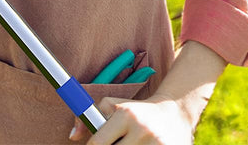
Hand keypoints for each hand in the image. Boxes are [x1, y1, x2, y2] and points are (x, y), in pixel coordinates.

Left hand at [69, 94, 193, 143]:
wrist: (175, 113)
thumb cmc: (136, 111)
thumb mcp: (112, 106)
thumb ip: (87, 117)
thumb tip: (72, 136)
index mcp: (125, 115)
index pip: (98, 143)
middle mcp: (141, 129)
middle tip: (119, 142)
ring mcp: (158, 144)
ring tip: (129, 143)